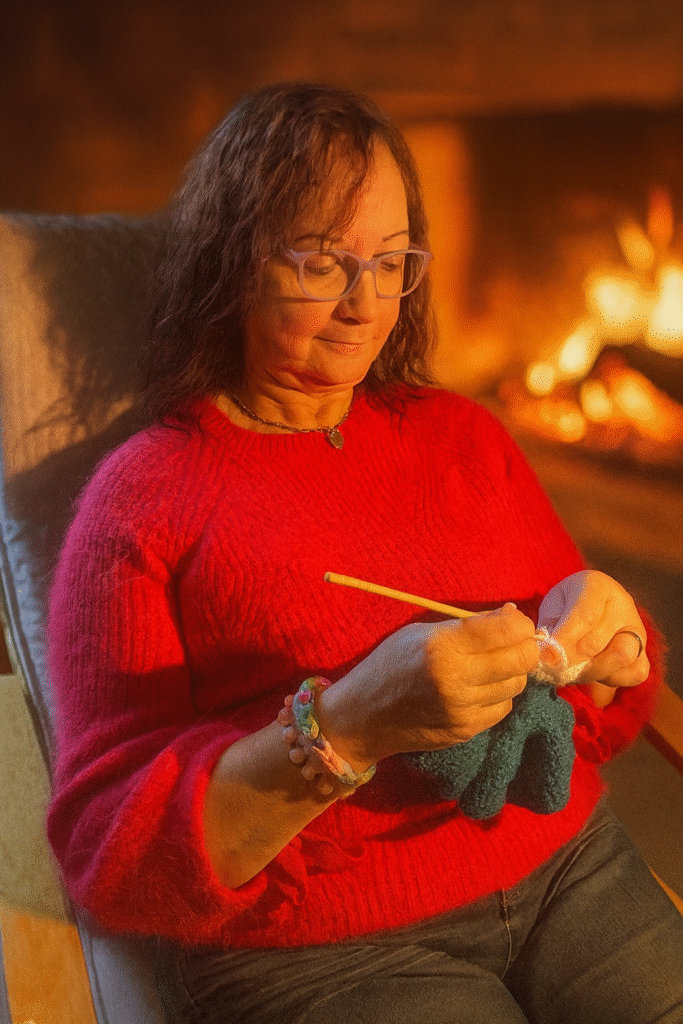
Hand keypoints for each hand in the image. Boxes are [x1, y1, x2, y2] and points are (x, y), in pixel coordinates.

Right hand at [320, 603, 539, 765]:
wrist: (363, 717)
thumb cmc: (390, 664)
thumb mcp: (422, 632)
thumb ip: (467, 626)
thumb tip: (512, 617)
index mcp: (443, 647)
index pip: (507, 630)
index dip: (520, 622)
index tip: (514, 621)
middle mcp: (457, 679)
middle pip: (522, 659)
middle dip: (525, 646)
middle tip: (513, 641)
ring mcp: (464, 710)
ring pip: (516, 684)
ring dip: (511, 671)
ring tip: (490, 664)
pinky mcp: (467, 731)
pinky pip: (503, 707)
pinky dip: (498, 694)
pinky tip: (478, 687)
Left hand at [537, 570, 648, 689]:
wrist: (585, 612)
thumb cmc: (564, 608)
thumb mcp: (552, 610)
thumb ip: (550, 631)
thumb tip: (549, 659)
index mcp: (596, 585)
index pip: (585, 615)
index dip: (564, 639)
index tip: (547, 656)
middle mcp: (623, 604)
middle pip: (597, 641)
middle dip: (571, 658)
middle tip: (554, 665)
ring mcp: (637, 630)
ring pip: (621, 657)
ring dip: (591, 670)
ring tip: (573, 669)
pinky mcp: (644, 654)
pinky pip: (634, 673)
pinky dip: (611, 678)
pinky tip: (594, 670)